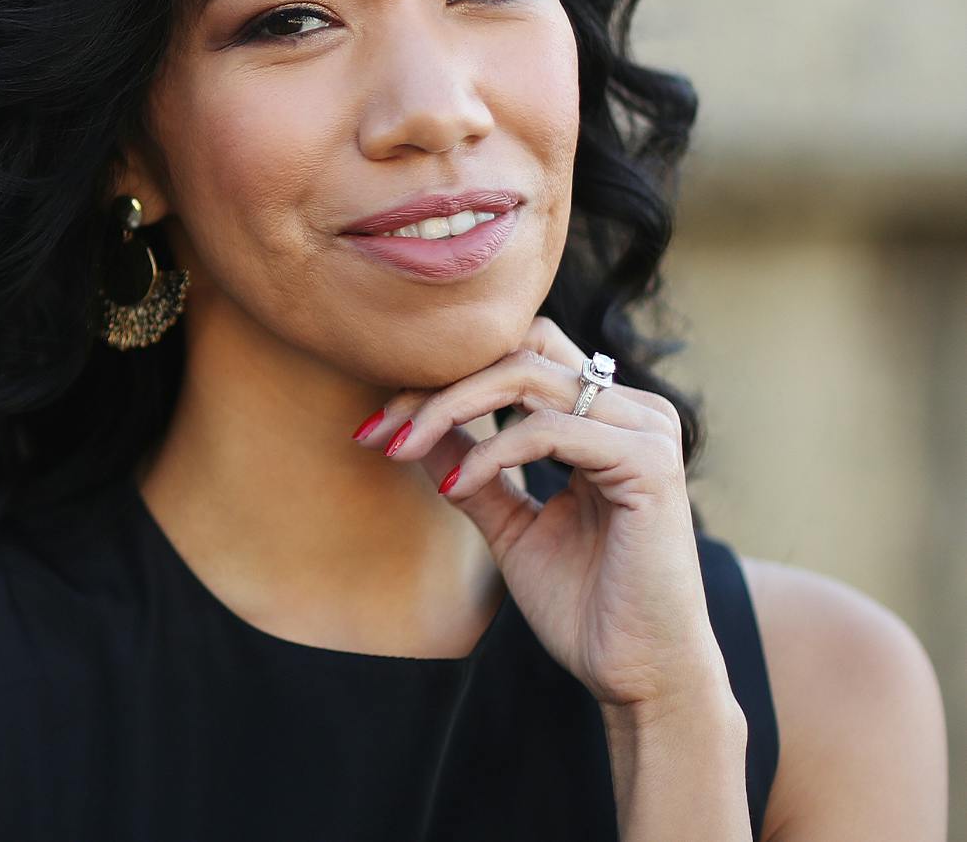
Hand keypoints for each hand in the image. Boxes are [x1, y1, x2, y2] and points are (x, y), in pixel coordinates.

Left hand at [353, 316, 725, 710]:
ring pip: (523, 376)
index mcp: (604, 416)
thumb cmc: (583, 604)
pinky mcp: (649, 464)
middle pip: (513, 352)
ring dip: (449, 409)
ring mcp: (646, 430)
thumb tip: (411, 423)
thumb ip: (468, 466)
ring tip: (401, 449)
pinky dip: (490, 452)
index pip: (513, 357)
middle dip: (434, 385)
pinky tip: (458, 488)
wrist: (635, 674)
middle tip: (379, 430)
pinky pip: (547, 429)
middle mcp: (631, 410)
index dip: (441, 378)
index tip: (376, 426)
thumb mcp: (507, 522)